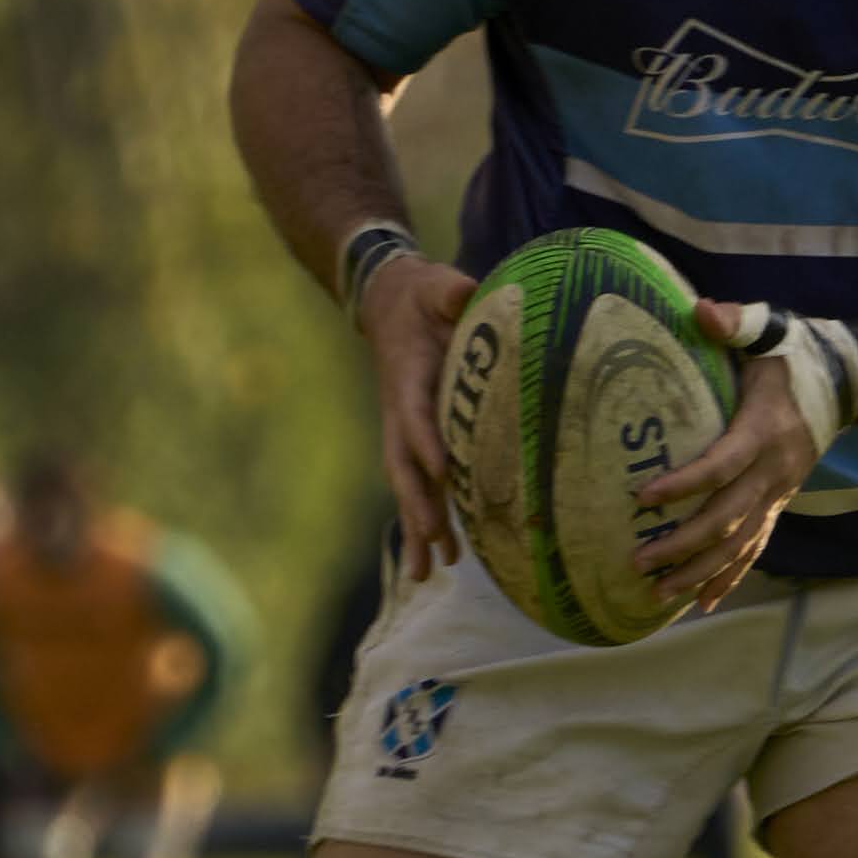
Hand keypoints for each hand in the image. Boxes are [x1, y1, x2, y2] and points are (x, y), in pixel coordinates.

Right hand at [361, 252, 474, 578]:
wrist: (390, 304)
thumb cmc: (422, 296)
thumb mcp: (436, 285)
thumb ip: (450, 291)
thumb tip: (466, 293)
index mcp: (408, 377)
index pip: (415, 413)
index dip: (426, 440)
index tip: (443, 470)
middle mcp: (401, 415)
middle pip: (404, 466)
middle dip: (417, 505)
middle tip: (430, 540)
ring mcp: (406, 434)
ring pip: (409, 489)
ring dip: (418, 529)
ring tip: (426, 573)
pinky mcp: (418, 443)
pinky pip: (422, 489)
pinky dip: (428, 524)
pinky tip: (442, 561)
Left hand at [636, 300, 829, 613]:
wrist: (849, 381)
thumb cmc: (797, 356)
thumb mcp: (770, 331)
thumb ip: (736, 323)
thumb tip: (700, 310)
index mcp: (763, 431)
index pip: (720, 465)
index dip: (683, 484)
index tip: (642, 498)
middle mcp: (773, 472)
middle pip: (726, 518)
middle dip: (682, 545)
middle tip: (637, 560)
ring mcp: (778, 493)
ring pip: (739, 544)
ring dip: (699, 571)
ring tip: (657, 592)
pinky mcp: (779, 503)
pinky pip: (755, 548)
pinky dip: (730, 576)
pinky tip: (702, 601)